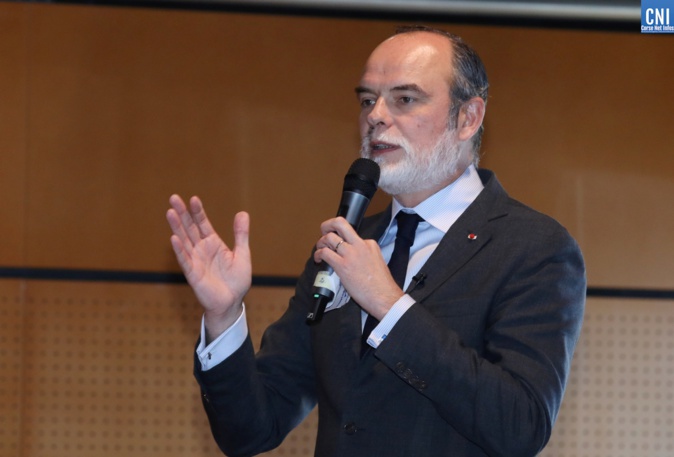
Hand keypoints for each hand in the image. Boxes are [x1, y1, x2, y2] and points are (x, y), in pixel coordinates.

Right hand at [166, 194, 250, 341]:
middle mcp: (201, 250)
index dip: (198, 211)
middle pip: (189, 228)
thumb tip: (242, 213)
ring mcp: (196, 261)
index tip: (193, 198)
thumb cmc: (236, 281)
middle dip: (182, 213)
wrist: (232, 302)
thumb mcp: (242, 254)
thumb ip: (241, 234)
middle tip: (173, 197)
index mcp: (213, 243)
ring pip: (184, 241)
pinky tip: (173, 238)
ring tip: (170, 212)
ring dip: (177, 227)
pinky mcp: (193, 274)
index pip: (203, 223)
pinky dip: (179, 250)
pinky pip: (185, 260)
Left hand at [313, 217, 402, 319]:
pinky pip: (325, 253)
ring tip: (320, 248)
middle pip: (340, 224)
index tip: (338, 244)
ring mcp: (350, 254)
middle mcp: (360, 245)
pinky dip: (318, 254)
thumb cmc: (382, 285)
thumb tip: (352, 258)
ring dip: (320, 242)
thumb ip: (365, 255)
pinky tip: (318, 259)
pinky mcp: (342, 266)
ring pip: (329, 238)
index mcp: (370, 244)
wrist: (384, 297)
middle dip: (328, 224)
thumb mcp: (377, 261)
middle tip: (324, 230)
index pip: (352, 234)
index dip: (342, 238)